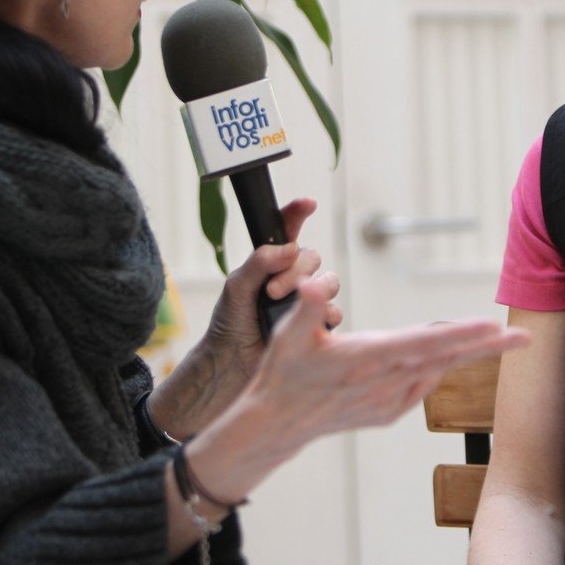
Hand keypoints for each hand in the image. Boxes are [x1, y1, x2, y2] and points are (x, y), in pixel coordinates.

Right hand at [183, 279, 530, 501]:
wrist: (276, 422)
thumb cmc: (283, 372)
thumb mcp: (287, 333)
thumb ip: (306, 305)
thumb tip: (313, 282)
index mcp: (367, 358)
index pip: (424, 342)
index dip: (460, 334)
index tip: (491, 327)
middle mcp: (384, 382)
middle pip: (444, 359)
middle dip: (486, 348)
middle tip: (524, 339)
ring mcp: (388, 401)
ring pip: (437, 373)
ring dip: (468, 357)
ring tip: (499, 342)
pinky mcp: (386, 412)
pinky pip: (421, 387)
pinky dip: (439, 372)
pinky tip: (450, 360)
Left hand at [204, 198, 342, 376]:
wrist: (234, 361)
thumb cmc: (231, 321)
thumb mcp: (236, 286)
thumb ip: (259, 262)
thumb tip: (289, 249)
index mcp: (271, 261)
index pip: (288, 230)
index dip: (298, 213)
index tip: (307, 203)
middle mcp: (292, 276)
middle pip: (312, 257)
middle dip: (295, 269)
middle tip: (272, 289)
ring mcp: (306, 299)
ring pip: (329, 281)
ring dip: (311, 288)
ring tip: (283, 303)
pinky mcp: (316, 322)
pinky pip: (333, 310)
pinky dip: (324, 313)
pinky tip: (308, 319)